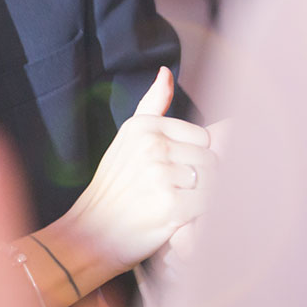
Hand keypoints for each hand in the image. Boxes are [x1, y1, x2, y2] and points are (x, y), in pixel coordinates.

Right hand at [53, 68, 216, 277]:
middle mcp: (151, 145)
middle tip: (176, 194)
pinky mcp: (171, 204)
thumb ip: (152, 105)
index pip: (205, 136)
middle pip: (214, 158)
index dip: (197, 158)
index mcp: (143, 126)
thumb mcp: (125, 139)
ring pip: (216, 181)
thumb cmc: (113, 188)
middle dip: (204, 180)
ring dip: (205, 198)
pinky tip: (180, 219)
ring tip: (178, 206)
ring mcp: (160, 174)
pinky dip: (202, 216)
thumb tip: (165, 72)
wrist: (89, 233)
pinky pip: (211, 204)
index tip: (175, 174)